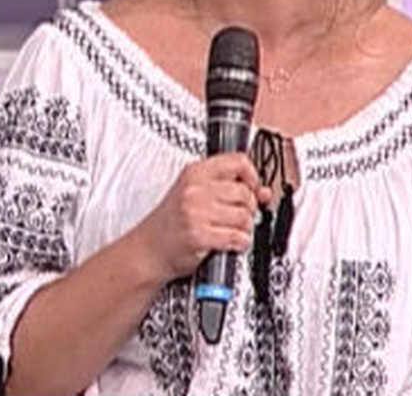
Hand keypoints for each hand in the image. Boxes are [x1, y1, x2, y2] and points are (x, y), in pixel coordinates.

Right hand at [132, 152, 273, 281]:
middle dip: (248, 208)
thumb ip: (228, 188)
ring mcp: (197, 212)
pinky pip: (237, 237)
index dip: (252, 176)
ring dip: (243, 228)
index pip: (238, 162)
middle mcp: (195, 189)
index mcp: (195, 172)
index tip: (252, 188)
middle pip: (245, 192)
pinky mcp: (200, 235)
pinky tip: (229, 242)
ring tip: (229, 230)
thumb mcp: (195, 194)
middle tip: (235, 216)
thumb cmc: (171, 223)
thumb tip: (263, 192)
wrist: (148, 249)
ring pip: (245, 216)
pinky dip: (239, 243)